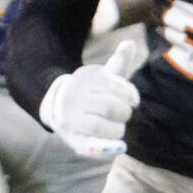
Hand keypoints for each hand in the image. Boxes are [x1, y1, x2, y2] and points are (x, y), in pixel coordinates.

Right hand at [39, 40, 147, 159]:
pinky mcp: (73, 141)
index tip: (132, 100)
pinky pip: (91, 146)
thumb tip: (130, 44)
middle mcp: (71, 98)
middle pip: (111, 108)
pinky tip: (120, 147)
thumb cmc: (92, 92)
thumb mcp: (104, 76)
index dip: (129, 95)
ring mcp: (69, 120)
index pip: (117, 88)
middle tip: (123, 114)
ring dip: (118, 129)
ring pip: (102, 127)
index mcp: (82, 79)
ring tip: (116, 127)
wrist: (60, 111)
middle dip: (124, 112)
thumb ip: (118, 63)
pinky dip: (106, 148)